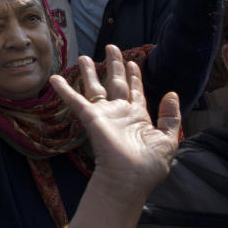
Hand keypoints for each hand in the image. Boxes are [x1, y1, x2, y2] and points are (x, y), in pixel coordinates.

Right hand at [50, 45, 180, 209]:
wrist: (129, 179)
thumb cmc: (149, 165)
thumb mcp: (168, 140)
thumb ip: (170, 117)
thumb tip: (172, 93)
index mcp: (139, 117)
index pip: (135, 91)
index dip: (134, 76)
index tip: (132, 62)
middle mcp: (120, 113)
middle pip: (116, 83)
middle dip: (114, 65)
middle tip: (112, 47)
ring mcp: (105, 115)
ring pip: (96, 87)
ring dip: (90, 71)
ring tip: (84, 56)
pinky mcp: (92, 118)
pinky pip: (76, 100)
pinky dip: (65, 89)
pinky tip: (56, 78)